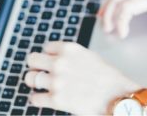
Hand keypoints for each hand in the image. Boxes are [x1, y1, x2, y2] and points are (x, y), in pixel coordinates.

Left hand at [24, 42, 138, 114]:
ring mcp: (56, 81)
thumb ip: (70, 56)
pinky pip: (34, 98)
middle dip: (36, 66)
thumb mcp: (89, 56)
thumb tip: (55, 58)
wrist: (117, 96)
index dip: (49, 56)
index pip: (46, 47)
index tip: (53, 62)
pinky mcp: (55, 100)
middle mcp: (60, 63)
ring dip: (36, 82)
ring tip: (43, 86)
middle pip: (32, 59)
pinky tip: (46, 99)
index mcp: (69, 49)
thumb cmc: (107, 77)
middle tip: (41, 72)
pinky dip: (38, 99)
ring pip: (30, 78)